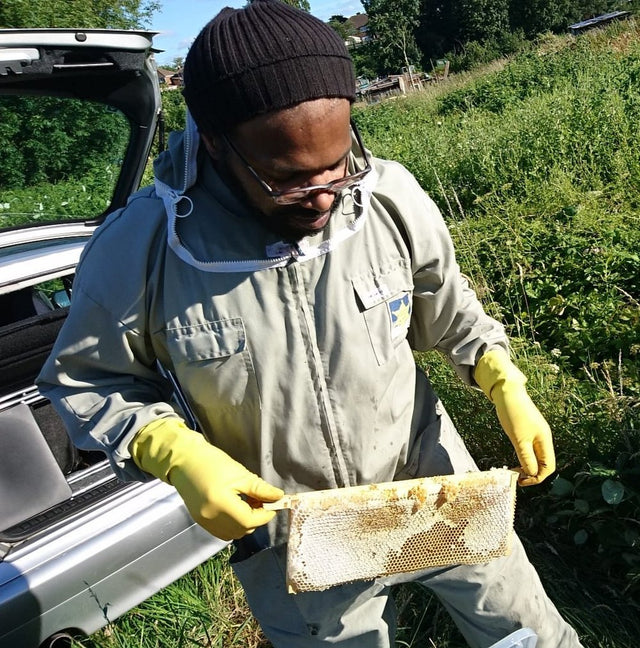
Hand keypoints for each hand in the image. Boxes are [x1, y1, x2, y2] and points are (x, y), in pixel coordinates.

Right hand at [130, 418, 282, 539]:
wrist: (185, 461)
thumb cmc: (212, 462)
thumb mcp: (240, 474)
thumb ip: (260, 489)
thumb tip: (278, 497)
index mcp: (220, 504)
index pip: (249, 521)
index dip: (265, 515)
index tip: (274, 505)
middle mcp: (211, 518)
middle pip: (242, 530)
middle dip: (256, 519)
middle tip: (262, 501)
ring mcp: (204, 522)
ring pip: (233, 533)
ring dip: (245, 523)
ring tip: (248, 503)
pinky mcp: (200, 521)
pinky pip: (223, 531)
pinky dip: (234, 524)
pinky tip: (236, 508)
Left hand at [474, 349, 555, 485]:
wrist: (507, 392)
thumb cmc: (513, 414)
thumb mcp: (519, 439)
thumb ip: (526, 457)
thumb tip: (532, 473)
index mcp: (545, 440)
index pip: (549, 467)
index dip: (537, 477)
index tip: (521, 481)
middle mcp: (543, 438)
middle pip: (544, 463)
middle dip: (532, 473)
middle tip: (515, 476)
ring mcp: (536, 434)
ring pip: (536, 456)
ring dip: (526, 465)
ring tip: (512, 469)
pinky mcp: (527, 430)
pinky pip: (529, 449)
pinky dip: (522, 456)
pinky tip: (513, 457)